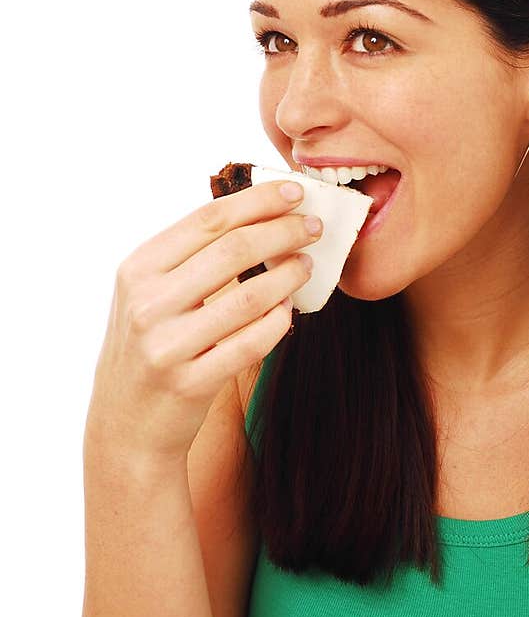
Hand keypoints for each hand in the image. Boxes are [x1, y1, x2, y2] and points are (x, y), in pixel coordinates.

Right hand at [84, 180, 319, 460]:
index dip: (258, 201)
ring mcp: (167, 346)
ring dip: (289, 276)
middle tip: (314, 228)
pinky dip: (279, 322)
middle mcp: (147, 304)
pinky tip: (289, 310)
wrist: (126, 423)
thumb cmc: (152, 344)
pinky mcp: (190, 382)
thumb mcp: (151, 293)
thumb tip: (259, 210)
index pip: (209, 220)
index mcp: (138, 269)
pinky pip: (251, 344)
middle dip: (283, 231)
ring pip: (250, 298)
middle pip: (233, 250)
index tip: (296, 193)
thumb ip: (190, 256)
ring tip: (307, 266)